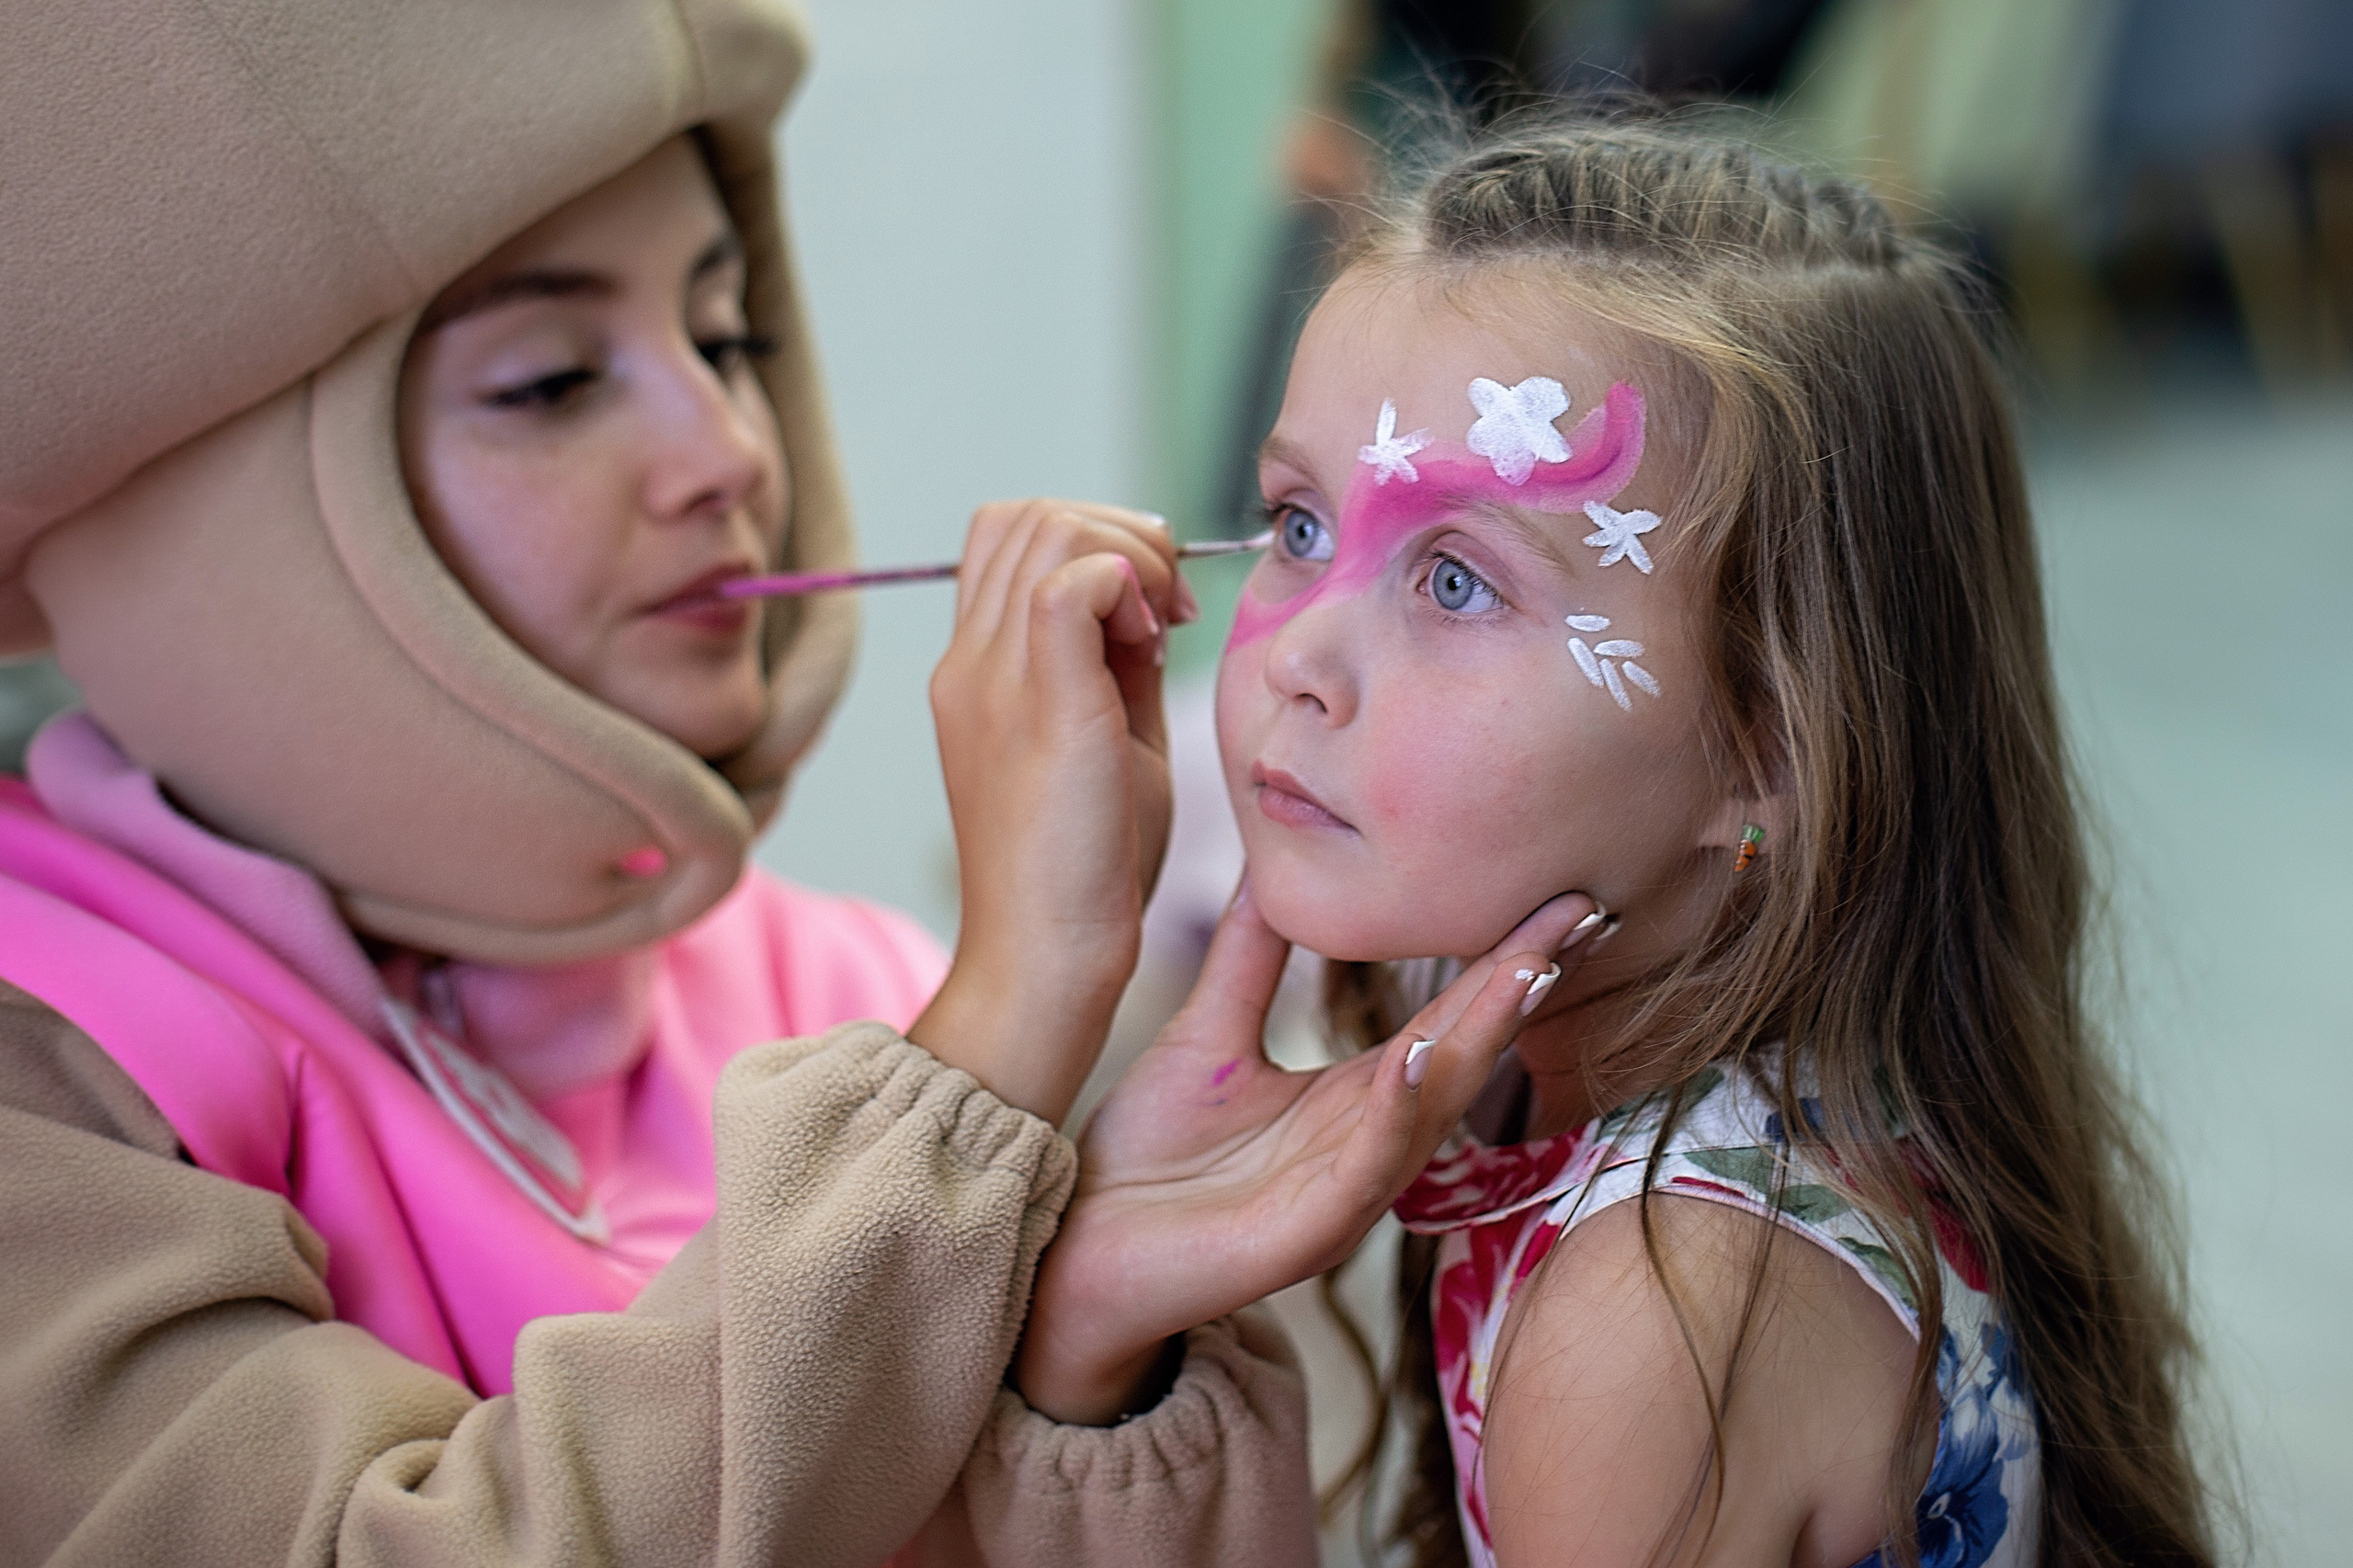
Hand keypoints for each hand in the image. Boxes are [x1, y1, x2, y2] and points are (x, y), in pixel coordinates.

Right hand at [908, 499, 1189, 1124]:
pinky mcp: (1038, 703)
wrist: (1047, 959)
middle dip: (1121, 534)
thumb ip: (1115, 663)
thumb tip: (1150, 597)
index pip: (1009, 537)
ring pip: (1047, 524)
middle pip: (1027, 514)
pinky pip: (1071, 578)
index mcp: (977, 671)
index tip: (1158, 612)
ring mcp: (993, 678)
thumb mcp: (1106, 741)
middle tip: (1171, 613)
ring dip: (1129, 553)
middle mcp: (970, 662)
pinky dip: (1126, 581)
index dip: (1095, 543)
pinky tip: (1156, 643)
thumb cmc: (1087, 869)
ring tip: (1163, 630)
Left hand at [1014, 883, 1603, 1423]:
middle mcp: (1369, 1143)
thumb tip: (1274, 860)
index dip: (1499, 956)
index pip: (1446, 1015)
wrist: (1078, 1250)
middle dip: (1522, 985)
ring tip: (1526, 967)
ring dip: (1481, 1038)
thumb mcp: (1208, 1034)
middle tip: (1581, 912)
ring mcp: (1348, 1192)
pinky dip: (1398, 1111)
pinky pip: (1369, 1167)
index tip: (1557, 892)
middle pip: (1463, 1052)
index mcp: (1354, 1097)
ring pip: (1434, 1105)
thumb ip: (1251, 954)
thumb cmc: (1144, 1157)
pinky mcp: (1310, 1234)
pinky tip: (1418, 1057)